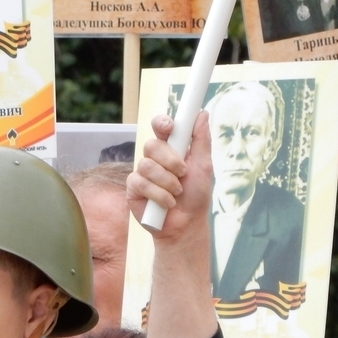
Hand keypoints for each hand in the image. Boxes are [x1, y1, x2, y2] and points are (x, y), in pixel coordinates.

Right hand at [127, 110, 212, 243]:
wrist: (186, 224)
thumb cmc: (196, 195)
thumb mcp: (204, 166)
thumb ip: (201, 140)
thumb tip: (202, 113)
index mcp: (171, 148)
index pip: (160, 127)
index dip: (162, 123)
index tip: (169, 127)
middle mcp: (154, 158)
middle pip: (152, 145)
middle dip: (170, 160)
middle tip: (183, 173)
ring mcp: (142, 172)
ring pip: (146, 165)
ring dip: (167, 181)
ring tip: (177, 192)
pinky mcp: (133, 188)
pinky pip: (141, 183)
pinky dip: (159, 194)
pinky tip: (167, 203)